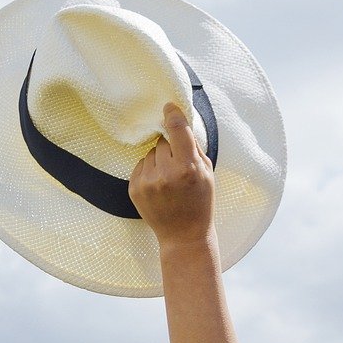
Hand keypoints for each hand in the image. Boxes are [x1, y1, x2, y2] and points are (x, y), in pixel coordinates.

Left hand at [130, 102, 215, 252]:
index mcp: (187, 168)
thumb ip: (194, 147)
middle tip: (178, 165)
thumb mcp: (207, 173)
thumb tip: (180, 123)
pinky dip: (149, 170)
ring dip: (159, 160)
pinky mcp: (134, 189)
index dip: (172, 115)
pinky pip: (140, 165)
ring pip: (150, 153)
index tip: (168, 107)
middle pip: (162, 142)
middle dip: (170, 148)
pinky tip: (159, 185)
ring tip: (169, 178)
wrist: (183, 235)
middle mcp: (165, 174)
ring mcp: (147, 182)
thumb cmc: (200, 202)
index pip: (177, 130)